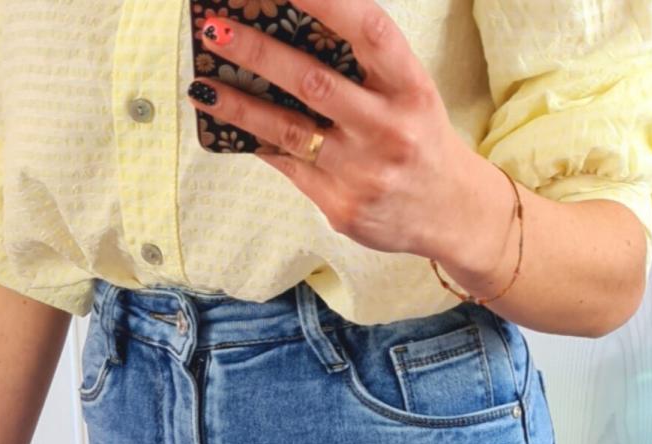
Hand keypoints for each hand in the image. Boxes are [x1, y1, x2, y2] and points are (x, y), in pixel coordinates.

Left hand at [189, 0, 508, 282]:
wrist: (450, 213)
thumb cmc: (418, 137)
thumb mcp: (408, 90)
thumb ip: (363, 63)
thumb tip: (287, 29)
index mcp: (410, 87)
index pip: (368, 31)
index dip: (326, 1)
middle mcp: (389, 129)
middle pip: (314, 81)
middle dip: (258, 52)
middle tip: (214, 29)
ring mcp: (364, 172)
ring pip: (289, 130)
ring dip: (239, 104)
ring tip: (202, 83)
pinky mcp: (342, 207)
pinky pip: (288, 166)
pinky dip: (256, 140)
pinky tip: (226, 122)